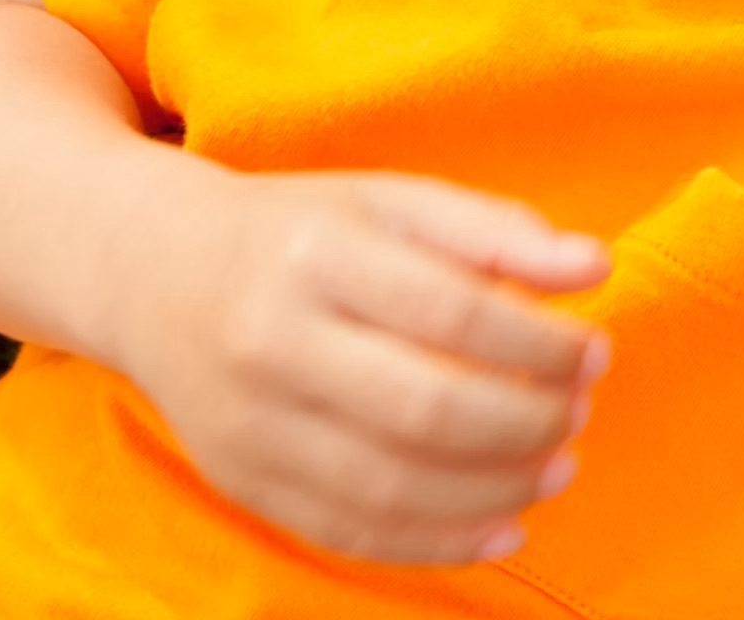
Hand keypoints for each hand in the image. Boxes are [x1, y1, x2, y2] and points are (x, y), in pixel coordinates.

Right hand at [107, 168, 611, 564]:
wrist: (150, 272)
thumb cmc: (295, 231)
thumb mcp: (388, 200)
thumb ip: (492, 228)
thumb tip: (593, 267)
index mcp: (316, 253)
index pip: (452, 311)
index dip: (540, 344)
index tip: (593, 351)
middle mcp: (272, 339)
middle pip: (426, 408)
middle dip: (528, 423)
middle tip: (578, 413)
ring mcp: (249, 421)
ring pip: (393, 486)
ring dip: (497, 491)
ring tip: (558, 467)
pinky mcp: (242, 480)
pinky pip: (352, 532)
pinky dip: (439, 543)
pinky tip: (505, 527)